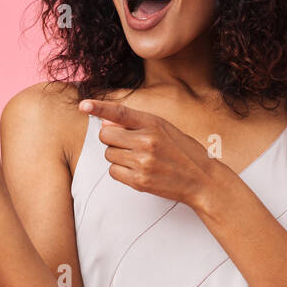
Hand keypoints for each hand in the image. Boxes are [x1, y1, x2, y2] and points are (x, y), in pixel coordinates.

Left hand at [78, 98, 220, 210]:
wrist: (203, 180)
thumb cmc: (183, 152)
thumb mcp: (164, 130)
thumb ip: (136, 124)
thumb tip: (105, 123)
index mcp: (154, 123)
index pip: (120, 112)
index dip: (99, 107)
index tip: (83, 104)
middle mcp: (147, 141)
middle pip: (105, 135)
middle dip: (111, 139)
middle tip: (128, 144)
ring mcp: (142, 162)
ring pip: (108, 154)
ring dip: (117, 156)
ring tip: (139, 159)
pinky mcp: (139, 181)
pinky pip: (113, 172)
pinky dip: (120, 172)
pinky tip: (137, 171)